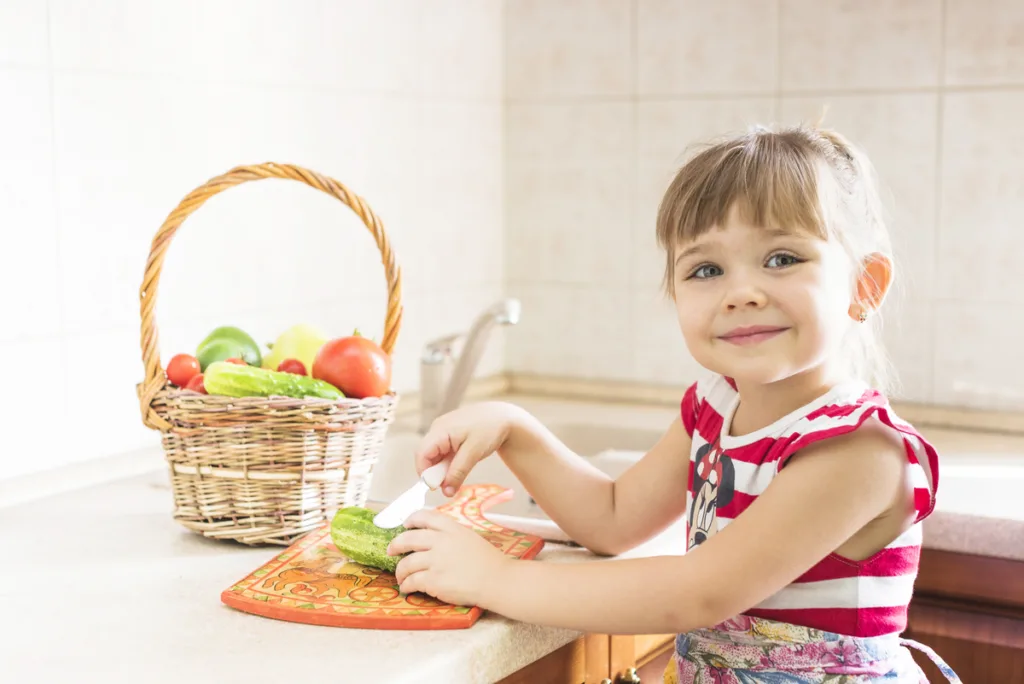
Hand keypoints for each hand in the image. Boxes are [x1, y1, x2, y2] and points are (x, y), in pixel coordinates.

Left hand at [387, 509, 509, 607]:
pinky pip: (411, 581)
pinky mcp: (434, 580)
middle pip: (408, 538)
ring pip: (406, 563)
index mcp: (452, 528)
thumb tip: (433, 539)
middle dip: (395, 545)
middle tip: (391, 551)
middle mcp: (441, 541)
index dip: (411, 519)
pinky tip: (407, 588)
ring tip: (401, 576)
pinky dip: (406, 585)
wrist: (497, 581)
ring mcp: (436, 561)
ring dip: (400, 571)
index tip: (405, 525)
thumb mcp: (470, 538)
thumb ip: (451, 535)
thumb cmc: (489, 562)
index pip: (425, 516)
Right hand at [416, 401, 523, 495]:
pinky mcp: (449, 435)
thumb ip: (457, 473)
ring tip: (461, 469)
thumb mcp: (473, 454)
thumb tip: (446, 493)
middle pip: (426, 455)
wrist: (503, 417)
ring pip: (435, 455)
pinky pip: (442, 452)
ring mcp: (443, 431)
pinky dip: (449, 462)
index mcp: (440, 430)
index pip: (421, 454)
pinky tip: (462, 462)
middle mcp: (437, 429)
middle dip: (435, 472)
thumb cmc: (489, 430)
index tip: (437, 488)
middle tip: (451, 483)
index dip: (425, 473)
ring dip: (444, 468)